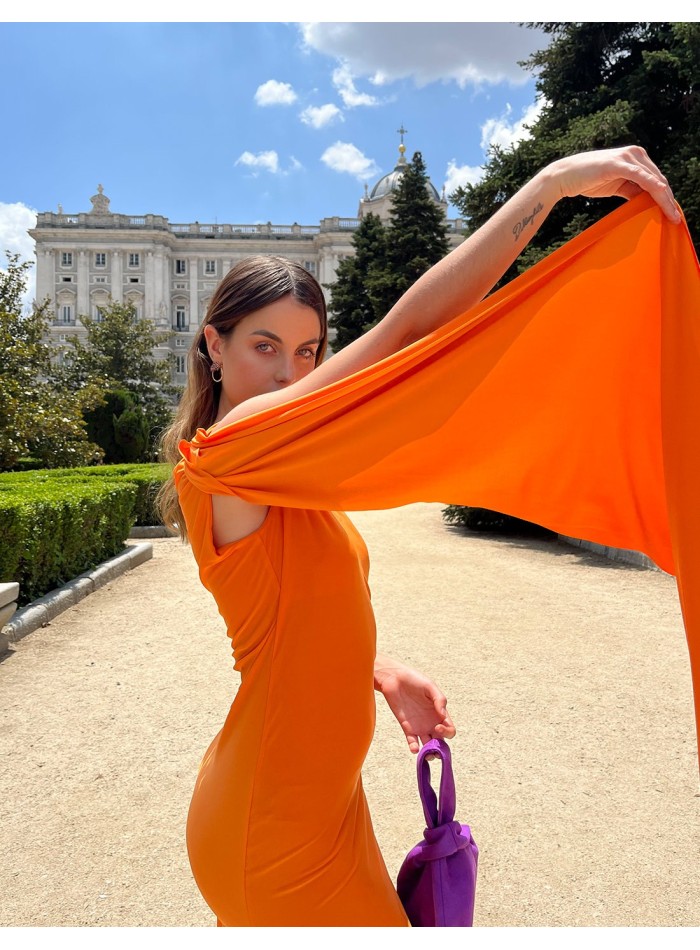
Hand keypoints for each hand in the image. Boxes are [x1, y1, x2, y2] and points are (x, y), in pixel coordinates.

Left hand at [375, 661, 455, 754]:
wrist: (394, 679)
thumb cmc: (414, 680)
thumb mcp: (430, 686)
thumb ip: (439, 700)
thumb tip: (443, 716)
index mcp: (440, 714)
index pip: (450, 730)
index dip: (447, 732)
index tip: (437, 726)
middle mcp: (431, 723)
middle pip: (441, 743)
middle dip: (440, 750)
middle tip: (434, 748)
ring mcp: (419, 726)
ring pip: (428, 747)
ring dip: (429, 753)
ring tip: (426, 753)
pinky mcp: (407, 727)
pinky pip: (413, 742)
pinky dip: (415, 748)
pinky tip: (414, 748)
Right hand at [544, 145, 680, 222]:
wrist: (565, 176)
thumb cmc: (588, 180)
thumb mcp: (616, 186)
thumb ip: (633, 190)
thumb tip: (648, 202)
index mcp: (636, 158)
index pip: (656, 179)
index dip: (666, 196)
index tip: (672, 213)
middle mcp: (635, 153)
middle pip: (659, 179)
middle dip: (668, 199)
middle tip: (676, 218)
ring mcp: (627, 157)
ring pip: (653, 179)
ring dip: (664, 197)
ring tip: (671, 214)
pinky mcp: (618, 164)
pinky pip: (640, 176)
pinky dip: (652, 185)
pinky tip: (661, 193)